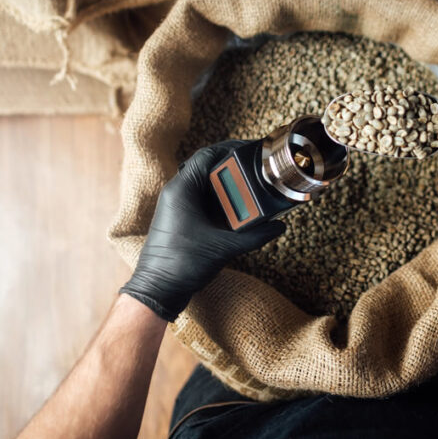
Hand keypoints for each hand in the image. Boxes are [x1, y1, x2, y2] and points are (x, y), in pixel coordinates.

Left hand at [119, 143, 285, 319]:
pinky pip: (201, 199)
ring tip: (251, 185)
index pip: (206, 155)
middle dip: (232, 166)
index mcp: (181, 190)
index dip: (230, 148)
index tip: (251, 148)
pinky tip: (237, 208)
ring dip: (226, 183)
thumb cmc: (182, 265)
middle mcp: (176, 192)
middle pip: (207, 167)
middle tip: (256, 166)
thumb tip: (279, 227)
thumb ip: (255, 236)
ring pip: (204, 184)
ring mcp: (176, 205)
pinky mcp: (179, 218)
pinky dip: (219, 199)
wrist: (157, 290)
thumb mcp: (224, 248)